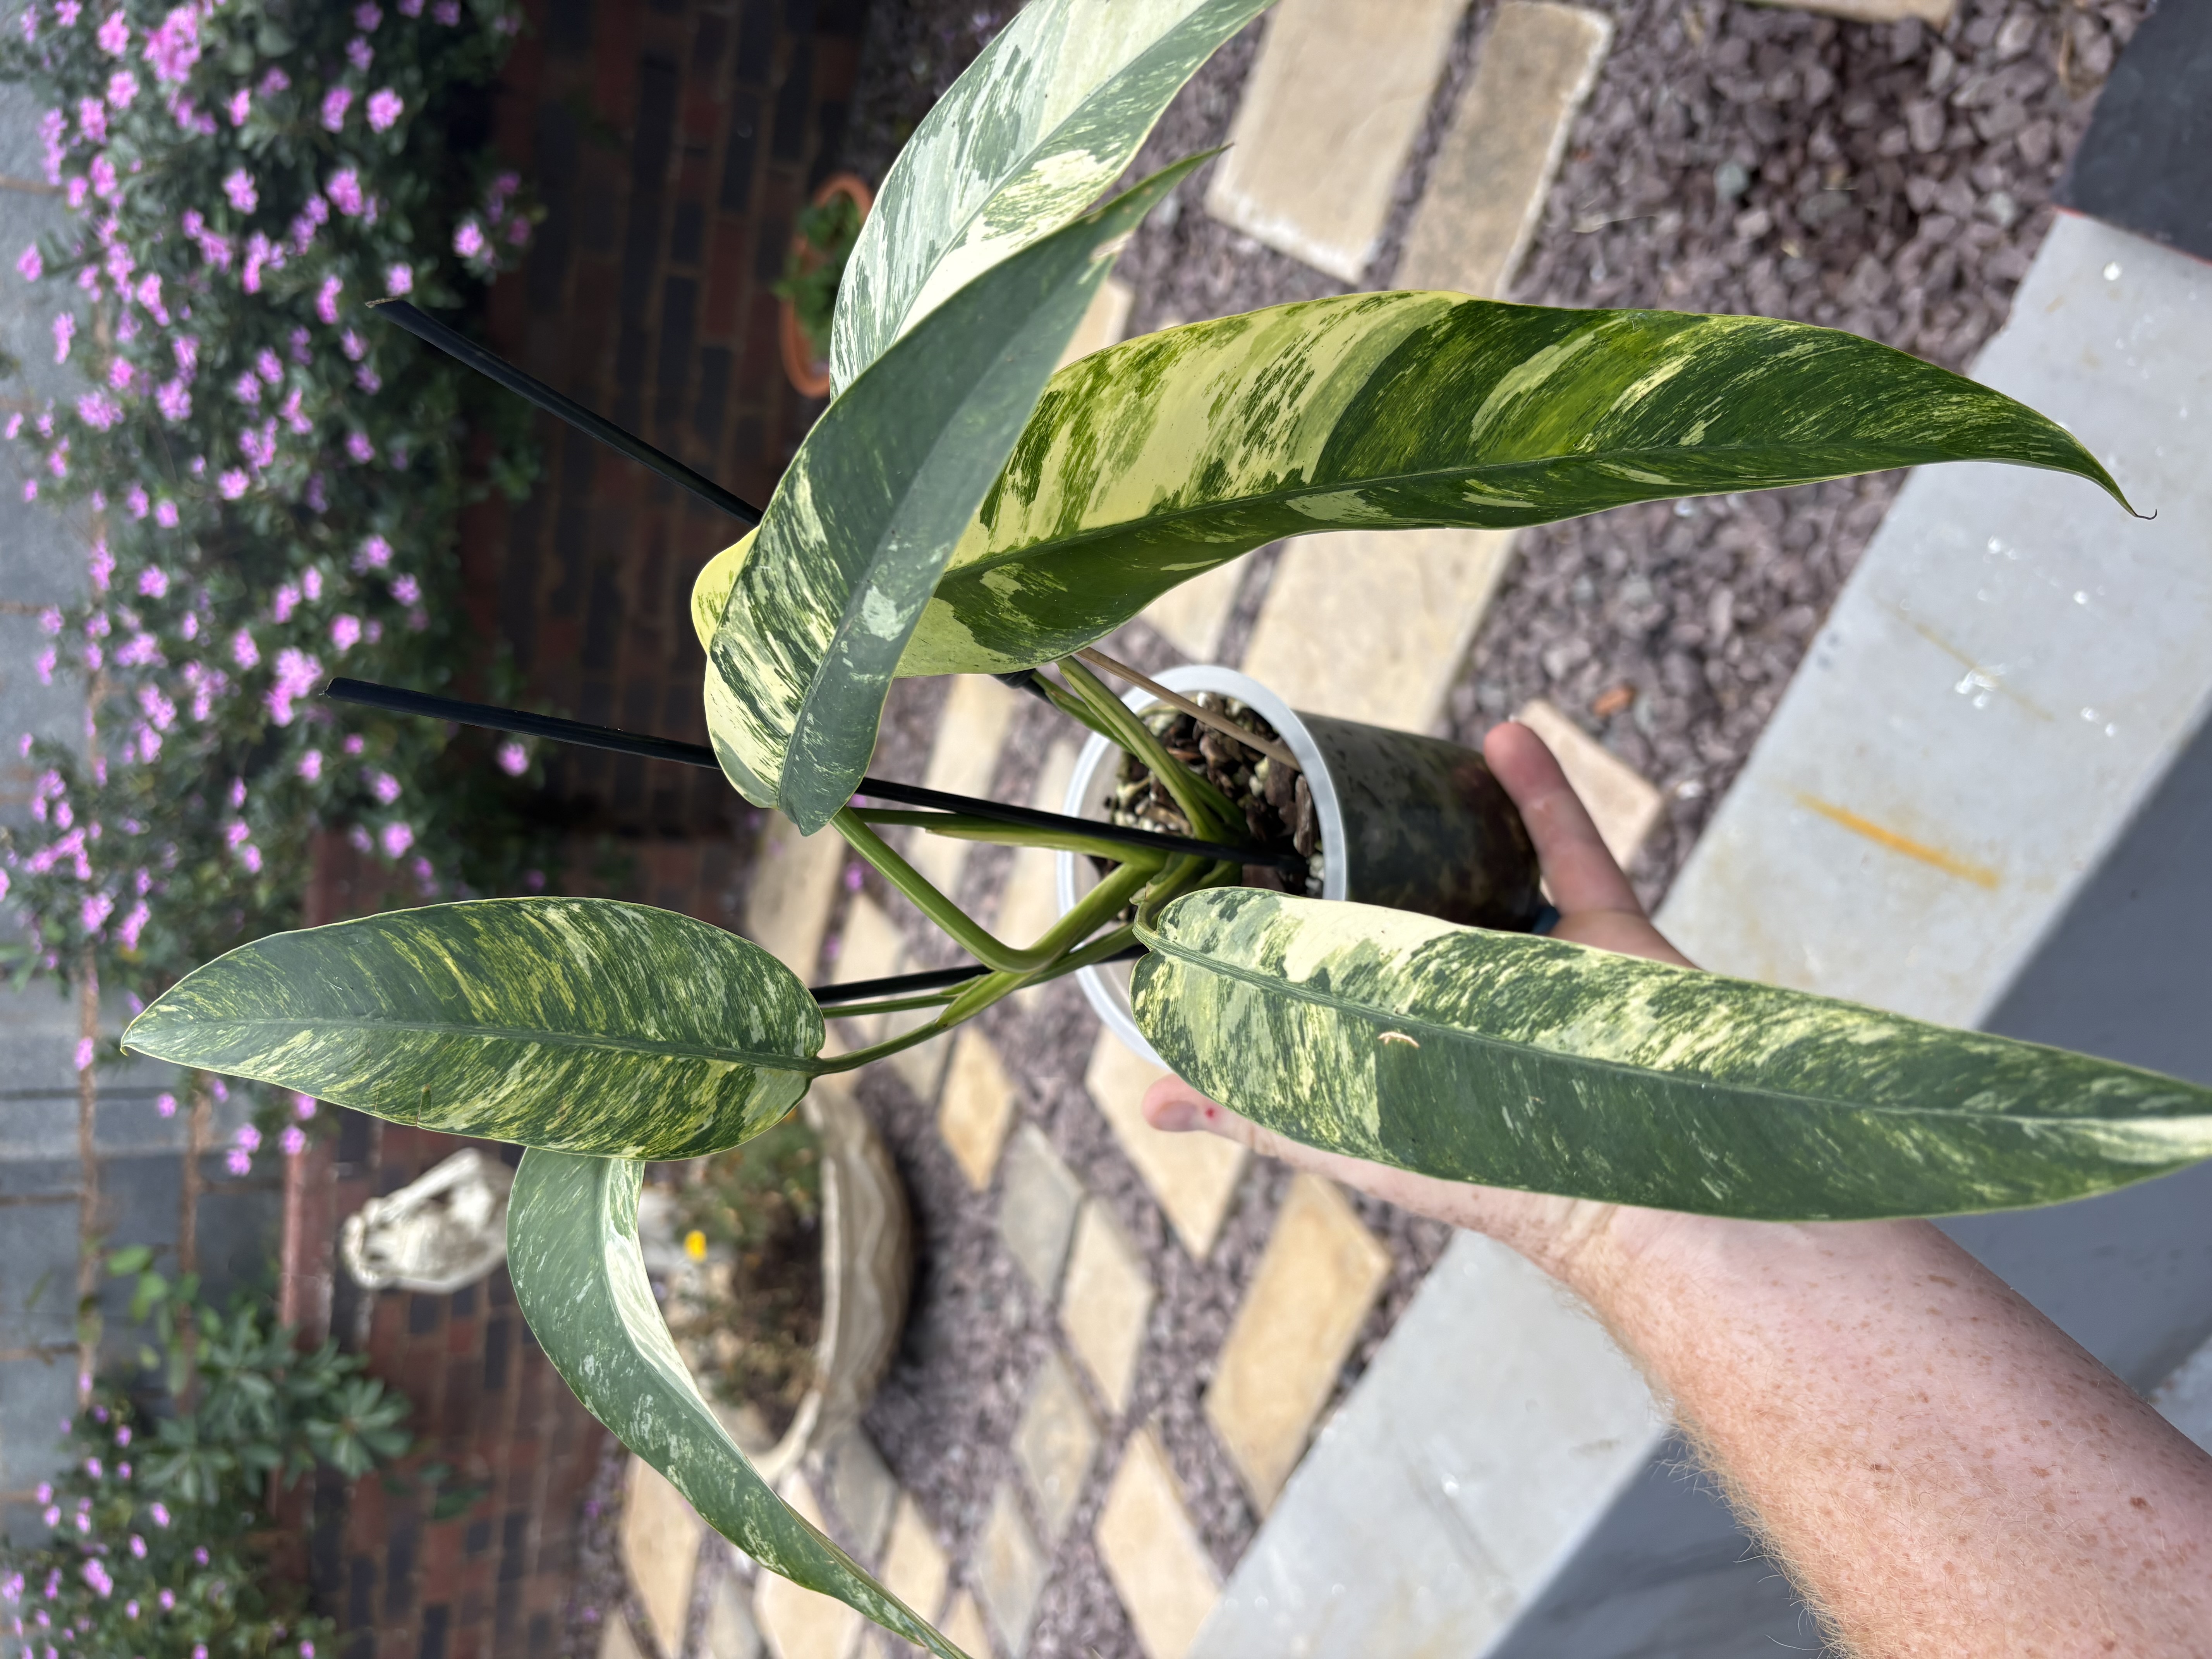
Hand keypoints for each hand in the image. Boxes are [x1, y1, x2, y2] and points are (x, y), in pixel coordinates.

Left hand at [1139, 719, 1688, 1279]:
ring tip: (1398, 757)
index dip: (1304, 918)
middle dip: (1372, 850)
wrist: (1633, 1186)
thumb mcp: (1350, 1134)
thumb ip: (1261, 1110)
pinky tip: (1505, 738)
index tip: (1247, 860)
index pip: (1349, 964)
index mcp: (1413, 1033)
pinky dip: (1543, 792)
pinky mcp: (1610, 935)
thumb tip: (1152, 1101)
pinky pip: (1574, 847)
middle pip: (1421, 906)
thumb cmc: (1484, 1172)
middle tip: (1310, 784)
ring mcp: (1545, 963)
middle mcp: (1476, 997)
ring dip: (1454, 811)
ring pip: (1495, 867)